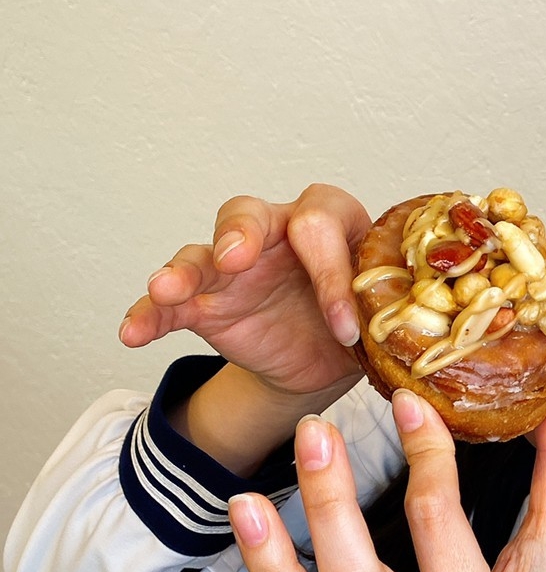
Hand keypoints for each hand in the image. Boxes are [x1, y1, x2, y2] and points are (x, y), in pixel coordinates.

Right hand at [119, 185, 371, 399]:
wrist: (328, 357)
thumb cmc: (361, 318)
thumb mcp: (379, 315)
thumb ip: (377, 311)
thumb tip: (386, 327)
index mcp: (330, 224)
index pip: (322, 226)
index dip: (333, 275)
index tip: (346, 327)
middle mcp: (276, 234)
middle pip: (250, 214)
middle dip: (242, 234)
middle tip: (237, 258)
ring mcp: (235, 267)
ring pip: (201, 252)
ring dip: (182, 270)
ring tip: (166, 289)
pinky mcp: (206, 302)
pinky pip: (170, 303)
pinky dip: (149, 314)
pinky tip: (133, 332)